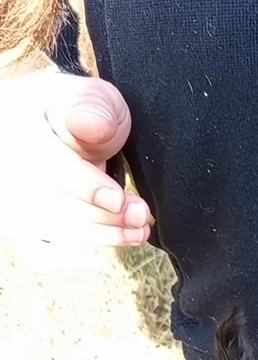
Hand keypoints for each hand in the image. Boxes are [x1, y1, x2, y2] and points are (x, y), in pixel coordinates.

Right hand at [0, 67, 149, 245]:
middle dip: (105, 215)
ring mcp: (12, 196)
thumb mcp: (86, 95)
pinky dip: (61, 262)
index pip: (49, 163)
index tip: (119, 199)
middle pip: (54, 203)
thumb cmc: (74, 111)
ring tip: (139, 232)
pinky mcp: (19, 221)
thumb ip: (93, 107)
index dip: (86, 185)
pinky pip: (32, 250)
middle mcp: (9, 165)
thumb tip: (92, 127)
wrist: (53, 127)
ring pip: (51, 229)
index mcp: (20, 124)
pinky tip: (94, 264)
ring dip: (100, 237)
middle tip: (142, 215)